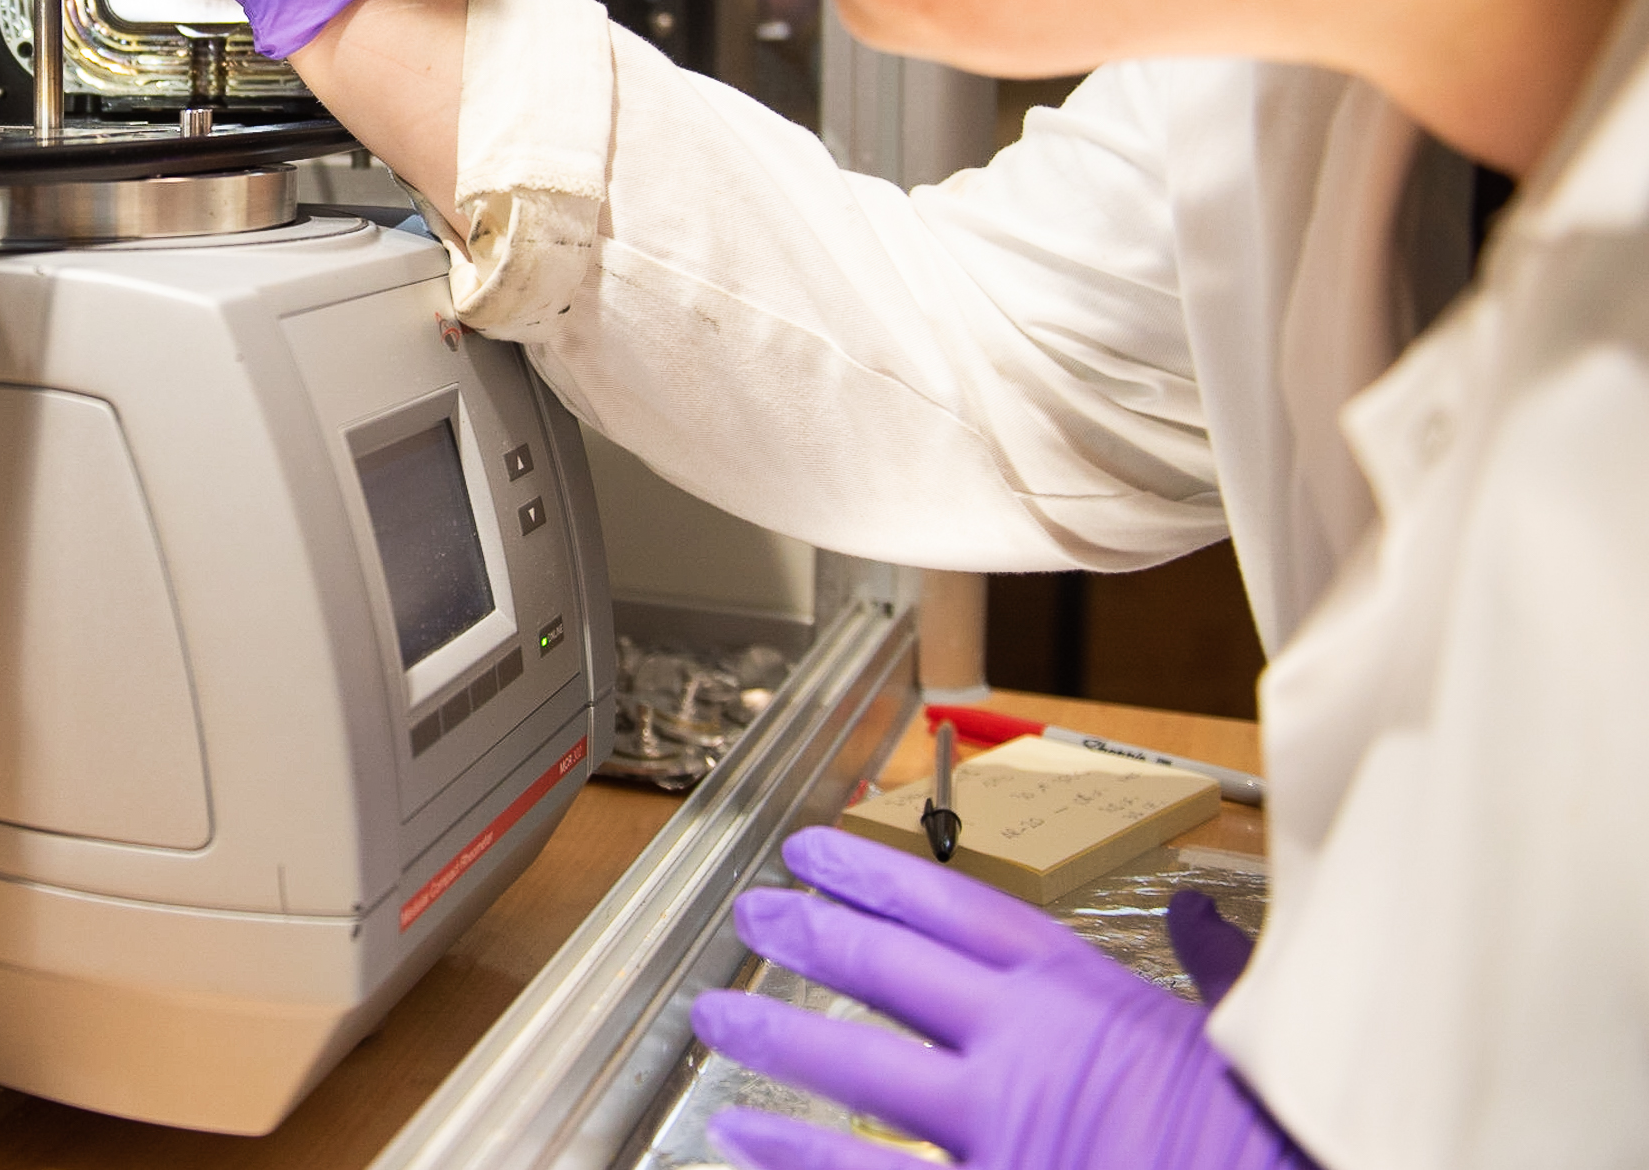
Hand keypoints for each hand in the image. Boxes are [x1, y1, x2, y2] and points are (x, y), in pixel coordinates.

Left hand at [689, 828, 1310, 1169]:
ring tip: (715, 1015)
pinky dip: (797, 1157)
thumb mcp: (1248, 1036)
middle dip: (808, 932)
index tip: (813, 849)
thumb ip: (1215, 968)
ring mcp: (999, 1132)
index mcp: (1081, 996)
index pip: (953, 909)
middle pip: (886, 970)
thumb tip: (1201, 914)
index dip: (873, 873)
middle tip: (751, 913)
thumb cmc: (1273, 1133)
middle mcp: (1023, 1051)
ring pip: (856, 1070)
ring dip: (776, 1036)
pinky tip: (741, 1136)